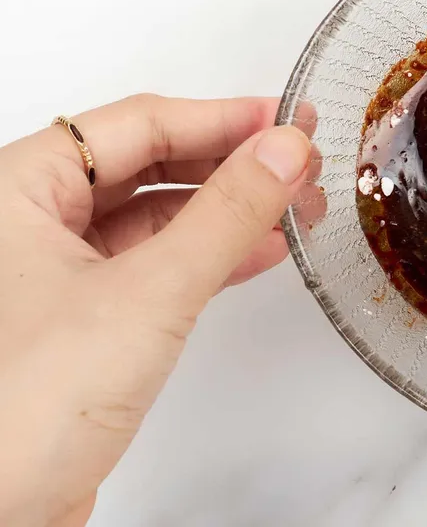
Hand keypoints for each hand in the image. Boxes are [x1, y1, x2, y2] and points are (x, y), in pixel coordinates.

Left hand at [0, 95, 321, 526]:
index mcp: (17, 189)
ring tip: (293, 206)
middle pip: (146, 163)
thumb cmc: (24, 410)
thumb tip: (283, 150)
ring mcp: (52, 272)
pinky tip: (258, 253)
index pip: (137, 123)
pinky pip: (152, 263)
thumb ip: (226, 214)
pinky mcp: (79, 320)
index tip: (285, 120)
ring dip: (225, 210)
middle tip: (297, 160)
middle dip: (229, 163)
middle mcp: (28, 222)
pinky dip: (206, 256)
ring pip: (153, 215)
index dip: (220, 117)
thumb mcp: (151, 292)